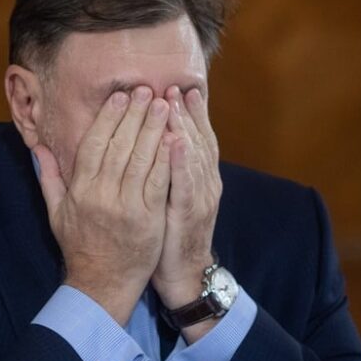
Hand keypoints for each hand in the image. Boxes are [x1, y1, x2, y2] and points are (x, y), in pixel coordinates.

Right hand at [34, 87, 172, 324]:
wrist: (101, 285)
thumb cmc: (79, 247)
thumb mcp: (57, 214)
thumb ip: (49, 178)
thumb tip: (38, 148)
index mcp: (80, 191)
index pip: (94, 144)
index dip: (108, 118)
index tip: (121, 96)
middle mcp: (101, 196)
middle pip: (120, 146)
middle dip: (135, 115)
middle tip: (147, 89)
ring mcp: (126, 207)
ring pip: (141, 159)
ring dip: (154, 128)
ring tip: (164, 104)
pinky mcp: (149, 219)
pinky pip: (159, 181)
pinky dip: (167, 158)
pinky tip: (175, 137)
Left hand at [152, 87, 221, 328]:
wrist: (184, 274)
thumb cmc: (170, 235)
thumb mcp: (169, 198)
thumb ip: (165, 170)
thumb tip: (157, 143)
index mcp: (198, 179)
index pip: (196, 138)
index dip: (190, 113)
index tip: (179, 88)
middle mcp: (204, 183)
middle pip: (197, 140)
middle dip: (186, 112)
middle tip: (175, 85)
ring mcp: (200, 197)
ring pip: (194, 156)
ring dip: (185, 127)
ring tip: (174, 102)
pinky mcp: (189, 214)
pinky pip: (185, 184)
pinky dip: (182, 162)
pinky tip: (176, 142)